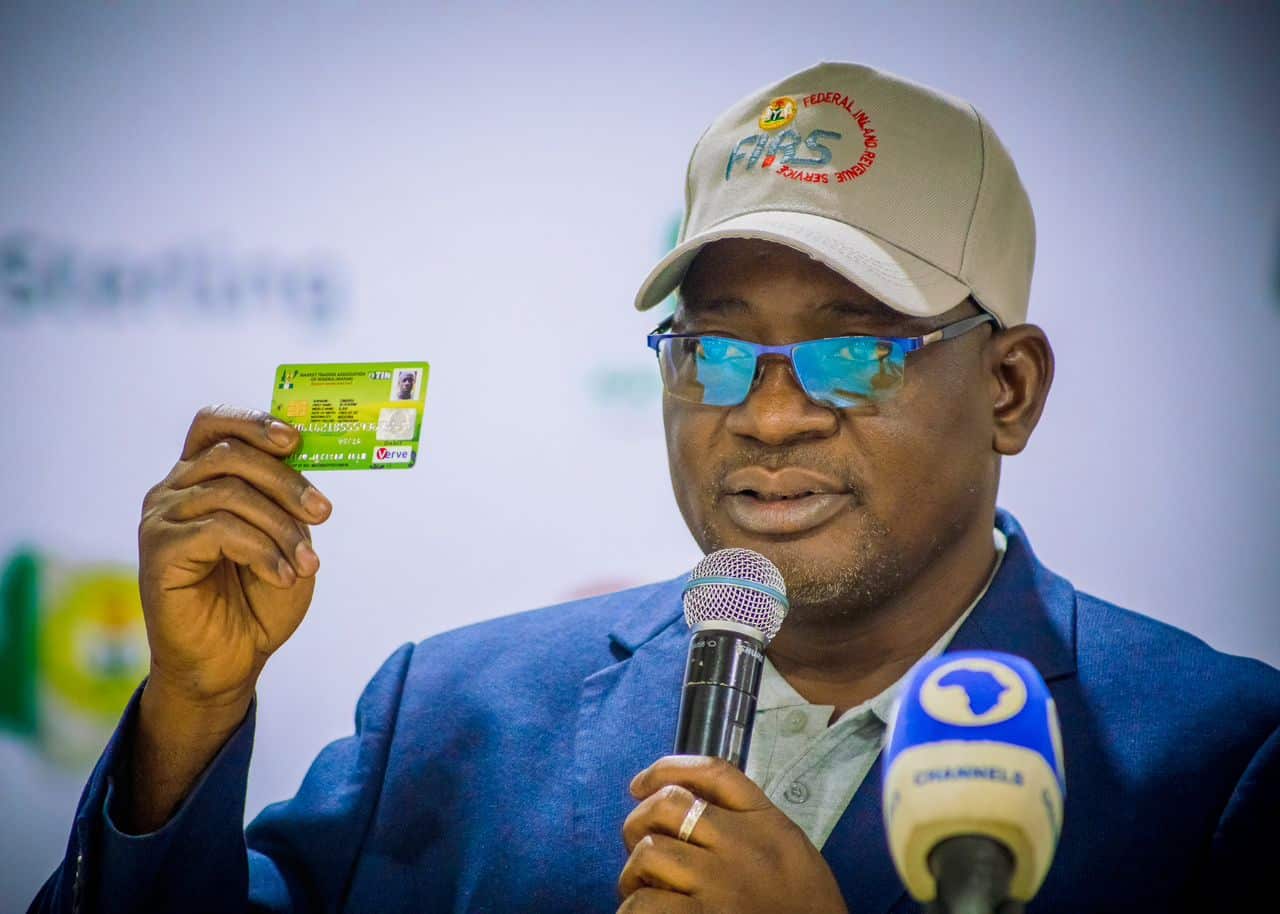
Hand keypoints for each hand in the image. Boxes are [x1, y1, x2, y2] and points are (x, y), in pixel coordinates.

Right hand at [138, 405, 331, 709]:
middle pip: (230, 455)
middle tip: (323, 513)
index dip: (253, 422)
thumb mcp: (286, 540)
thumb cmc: (258, 599)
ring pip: (230, 493)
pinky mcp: (159, 551)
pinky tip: (282, 575)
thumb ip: (288, 502)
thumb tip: (304, 457)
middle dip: (286, 480)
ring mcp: (161, 519)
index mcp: (201, 479)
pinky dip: (262, 550)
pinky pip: (219, 530)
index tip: (295, 438)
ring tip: (306, 562)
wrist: (230, 662)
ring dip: (280, 526)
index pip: (213, 425)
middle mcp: (174, 492)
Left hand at [619, 756, 848, 913]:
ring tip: (642, 887)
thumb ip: (748, 821)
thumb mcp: (789, 846)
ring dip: (633, 871)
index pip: (712, 772)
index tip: (641, 784)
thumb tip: (690, 802)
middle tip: (640, 845)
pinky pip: (646, 903)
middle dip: (639, 820)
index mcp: (766, 822)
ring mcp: (720, 884)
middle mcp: (741, 845)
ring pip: (650, 851)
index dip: (667, 769)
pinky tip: (644, 912)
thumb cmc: (803, 904)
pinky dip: (635, 907)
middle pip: (668, 805)